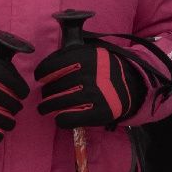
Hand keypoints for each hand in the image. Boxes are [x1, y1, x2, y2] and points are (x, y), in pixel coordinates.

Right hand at [0, 33, 29, 142]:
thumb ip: (5, 58)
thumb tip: (25, 52)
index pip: (20, 89)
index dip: (21, 92)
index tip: (19, 94)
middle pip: (13, 106)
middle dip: (14, 107)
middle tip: (10, 107)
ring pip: (4, 122)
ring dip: (8, 122)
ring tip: (5, 120)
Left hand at [35, 38, 153, 127]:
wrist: (130, 84)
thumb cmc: (102, 68)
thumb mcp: (88, 52)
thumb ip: (68, 54)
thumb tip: (44, 65)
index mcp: (83, 57)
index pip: (49, 67)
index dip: (41, 74)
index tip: (40, 79)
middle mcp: (87, 75)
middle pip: (51, 87)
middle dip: (45, 93)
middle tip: (45, 96)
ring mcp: (93, 95)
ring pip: (56, 104)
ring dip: (47, 108)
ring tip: (45, 109)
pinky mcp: (97, 113)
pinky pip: (66, 119)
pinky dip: (60, 118)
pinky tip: (60, 116)